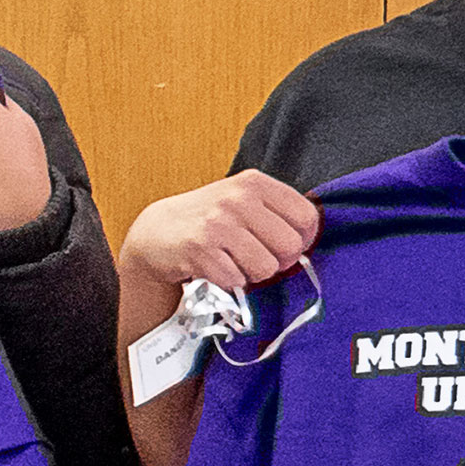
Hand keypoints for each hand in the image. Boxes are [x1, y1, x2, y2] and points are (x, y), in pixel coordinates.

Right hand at [116, 172, 320, 297]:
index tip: (283, 244)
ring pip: (265, 267)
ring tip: (235, 263)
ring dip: (252, 274)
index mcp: (254, 183)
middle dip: (277, 261)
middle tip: (258, 259)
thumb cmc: (208, 219)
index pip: (306, 217)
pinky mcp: (199, 249)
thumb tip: (307, 242)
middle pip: (289, 246)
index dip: (301, 239)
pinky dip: (228, 282)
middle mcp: (237, 199)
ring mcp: (217, 223)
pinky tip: (216, 269)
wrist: (157, 231)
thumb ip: (276, 213)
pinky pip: (235, 280)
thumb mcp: (242, 200)